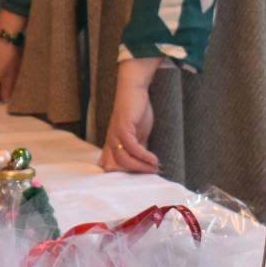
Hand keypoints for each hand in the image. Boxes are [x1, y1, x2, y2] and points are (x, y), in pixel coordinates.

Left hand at [99, 58, 160, 173]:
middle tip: (153, 172)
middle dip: (136, 172)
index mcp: (112, 143)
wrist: (134, 91)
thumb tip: (147, 164)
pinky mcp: (123, 129)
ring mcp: (115, 135)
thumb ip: (139, 149)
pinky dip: (144, 156)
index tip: (142, 175)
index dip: (123, 173)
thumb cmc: (137, 111)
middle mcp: (110, 141)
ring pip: (124, 160)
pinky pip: (132, 148)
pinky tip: (154, 159)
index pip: (109, 166)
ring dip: (142, 166)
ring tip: (156, 167)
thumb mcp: (138, 135)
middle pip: (117, 166)